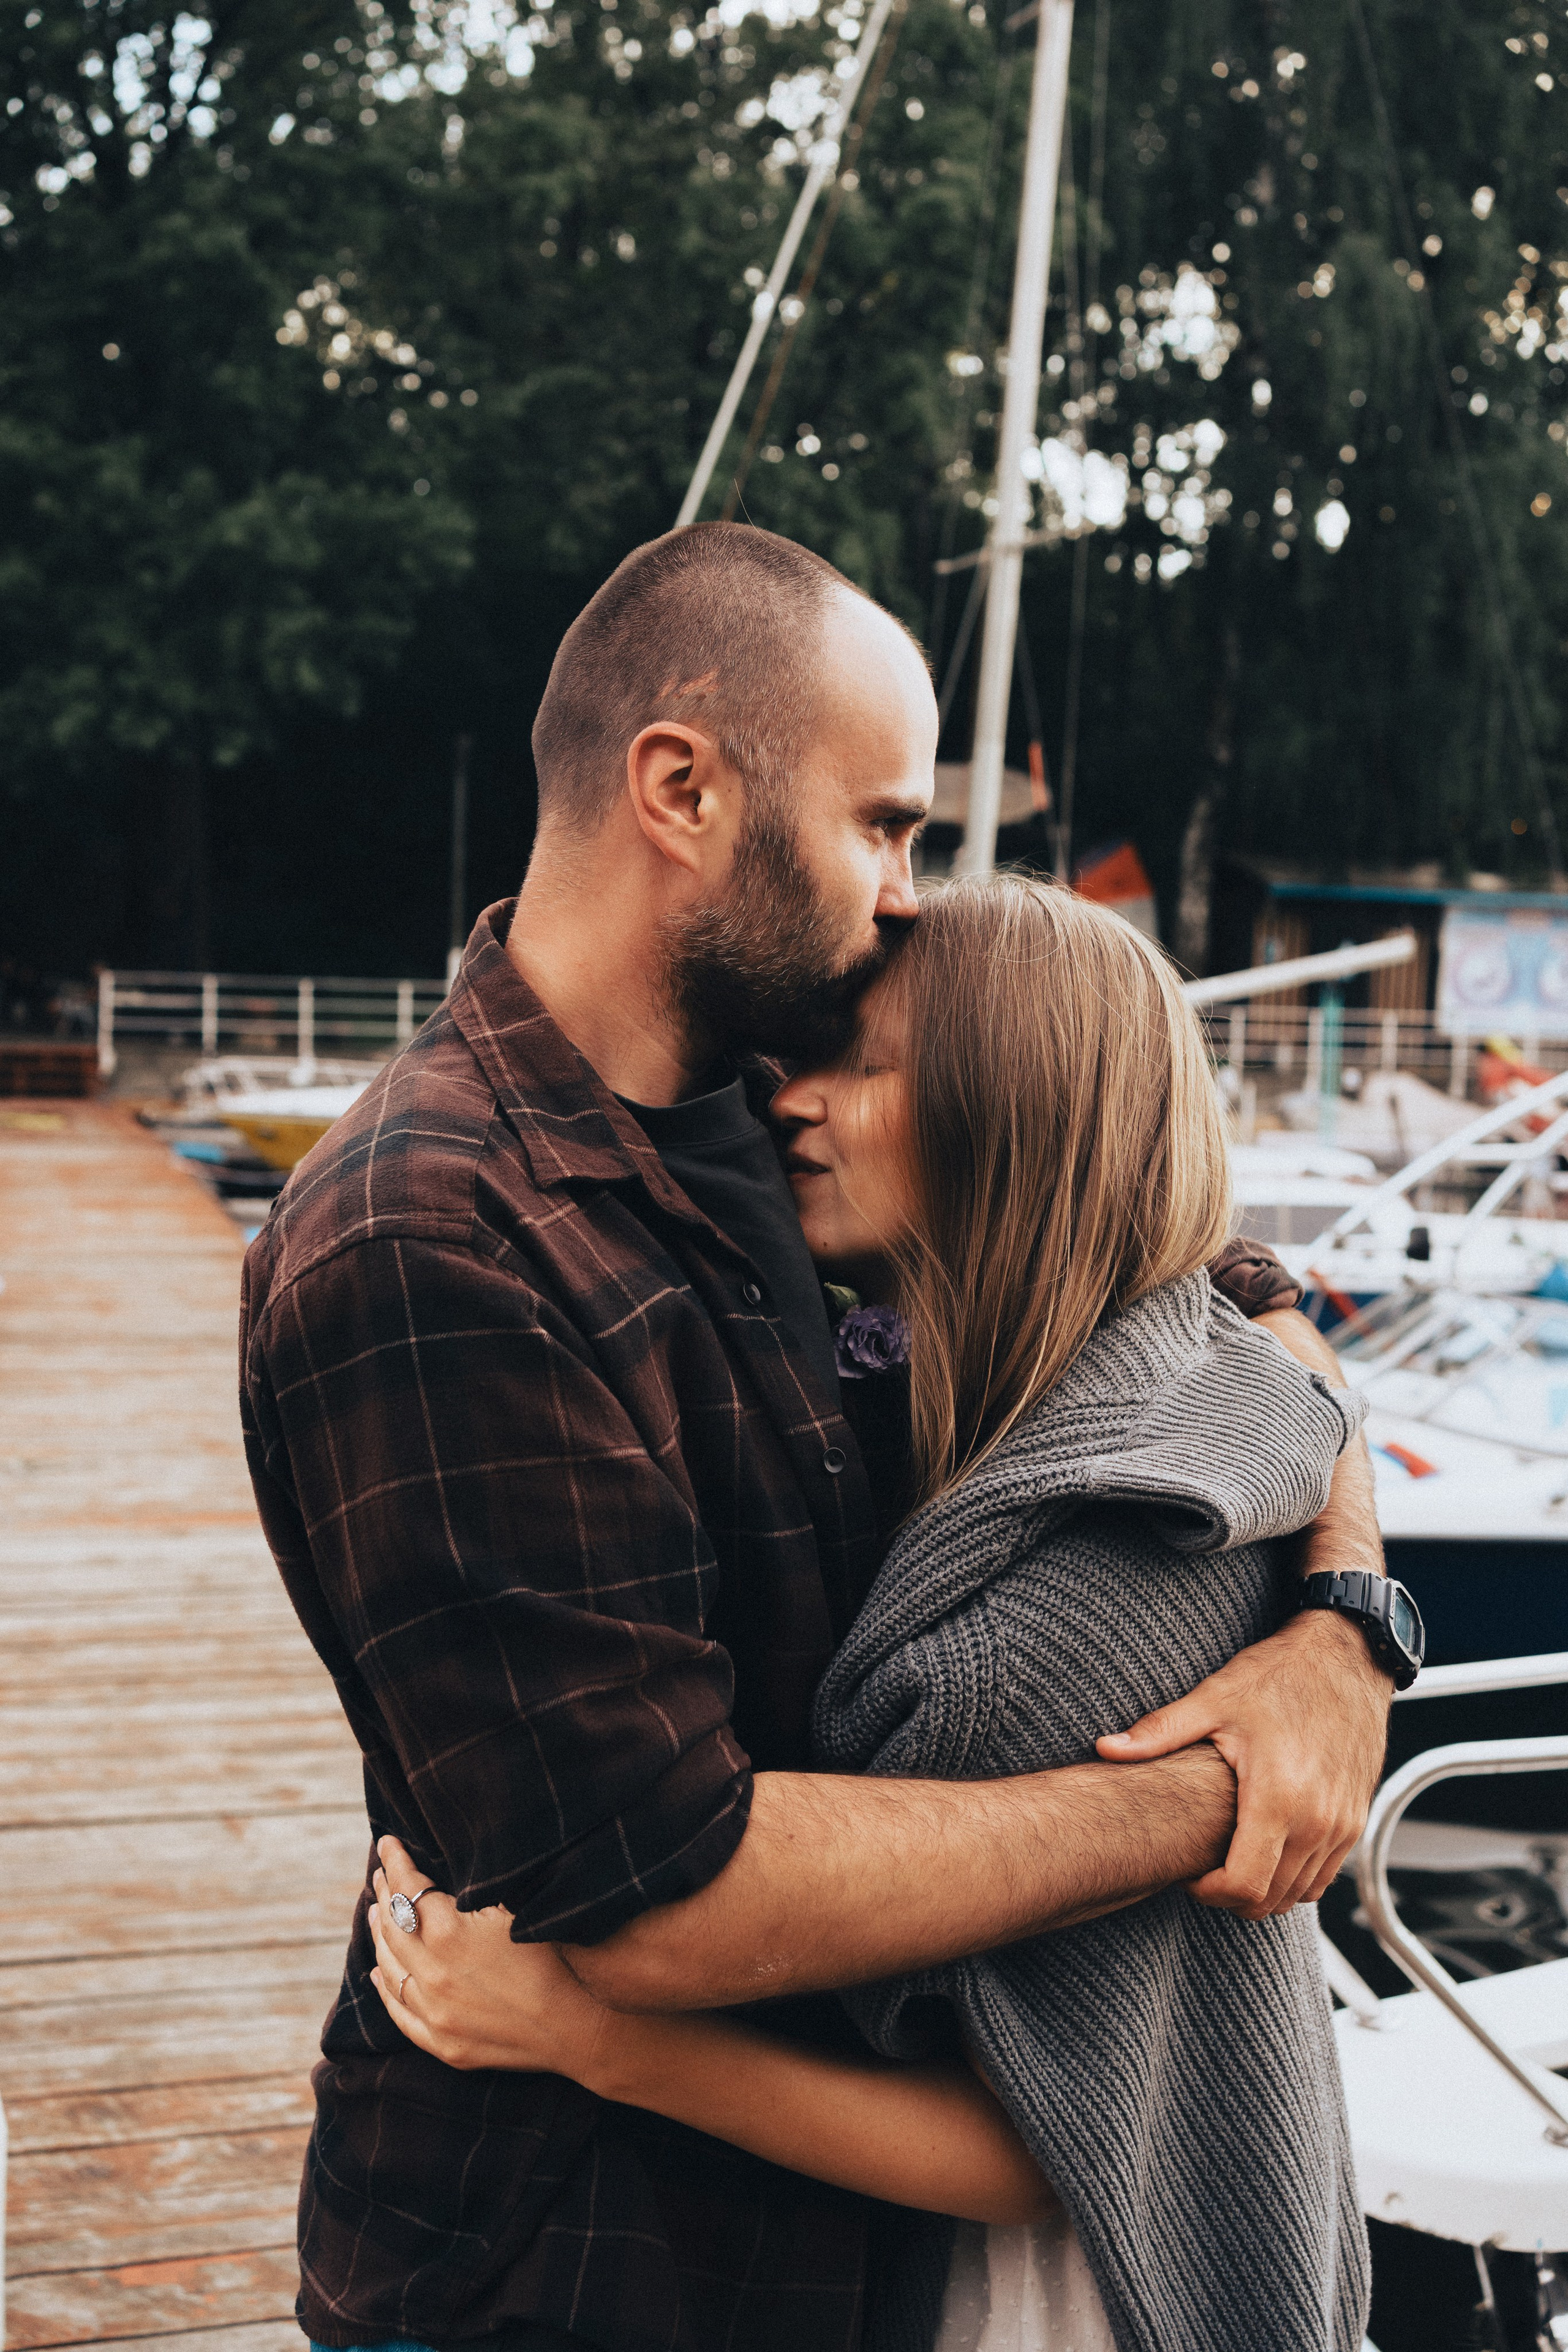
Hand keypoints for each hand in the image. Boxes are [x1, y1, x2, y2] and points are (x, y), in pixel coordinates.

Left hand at [369, 1836, 615, 2076]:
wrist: (576, 2025)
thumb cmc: (553, 1956)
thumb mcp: (513, 1909)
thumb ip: (473, 1891)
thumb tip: (447, 1871)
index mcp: (449, 1934)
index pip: (408, 1889)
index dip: (396, 1862)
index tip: (387, 1842)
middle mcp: (432, 1975)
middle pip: (394, 1925)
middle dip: (385, 1893)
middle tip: (381, 1873)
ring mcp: (434, 2013)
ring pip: (390, 1967)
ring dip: (379, 1935)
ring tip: (374, 1911)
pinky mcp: (441, 2042)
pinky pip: (398, 2012)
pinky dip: (384, 1988)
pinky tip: (377, 1972)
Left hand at [1095, 1610, 1390, 1917]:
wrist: (1345, 1658)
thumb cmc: (1280, 1675)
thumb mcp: (1214, 1698)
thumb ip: (1160, 1732)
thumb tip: (1106, 1748)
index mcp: (1279, 1800)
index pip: (1243, 1886)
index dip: (1208, 1894)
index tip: (1188, 1877)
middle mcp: (1318, 1822)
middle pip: (1270, 1901)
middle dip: (1230, 1897)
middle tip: (1203, 1870)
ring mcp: (1342, 1826)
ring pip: (1299, 1894)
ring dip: (1263, 1890)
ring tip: (1230, 1859)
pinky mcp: (1356, 1821)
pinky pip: (1324, 1876)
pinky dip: (1295, 1878)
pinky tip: (1266, 1849)